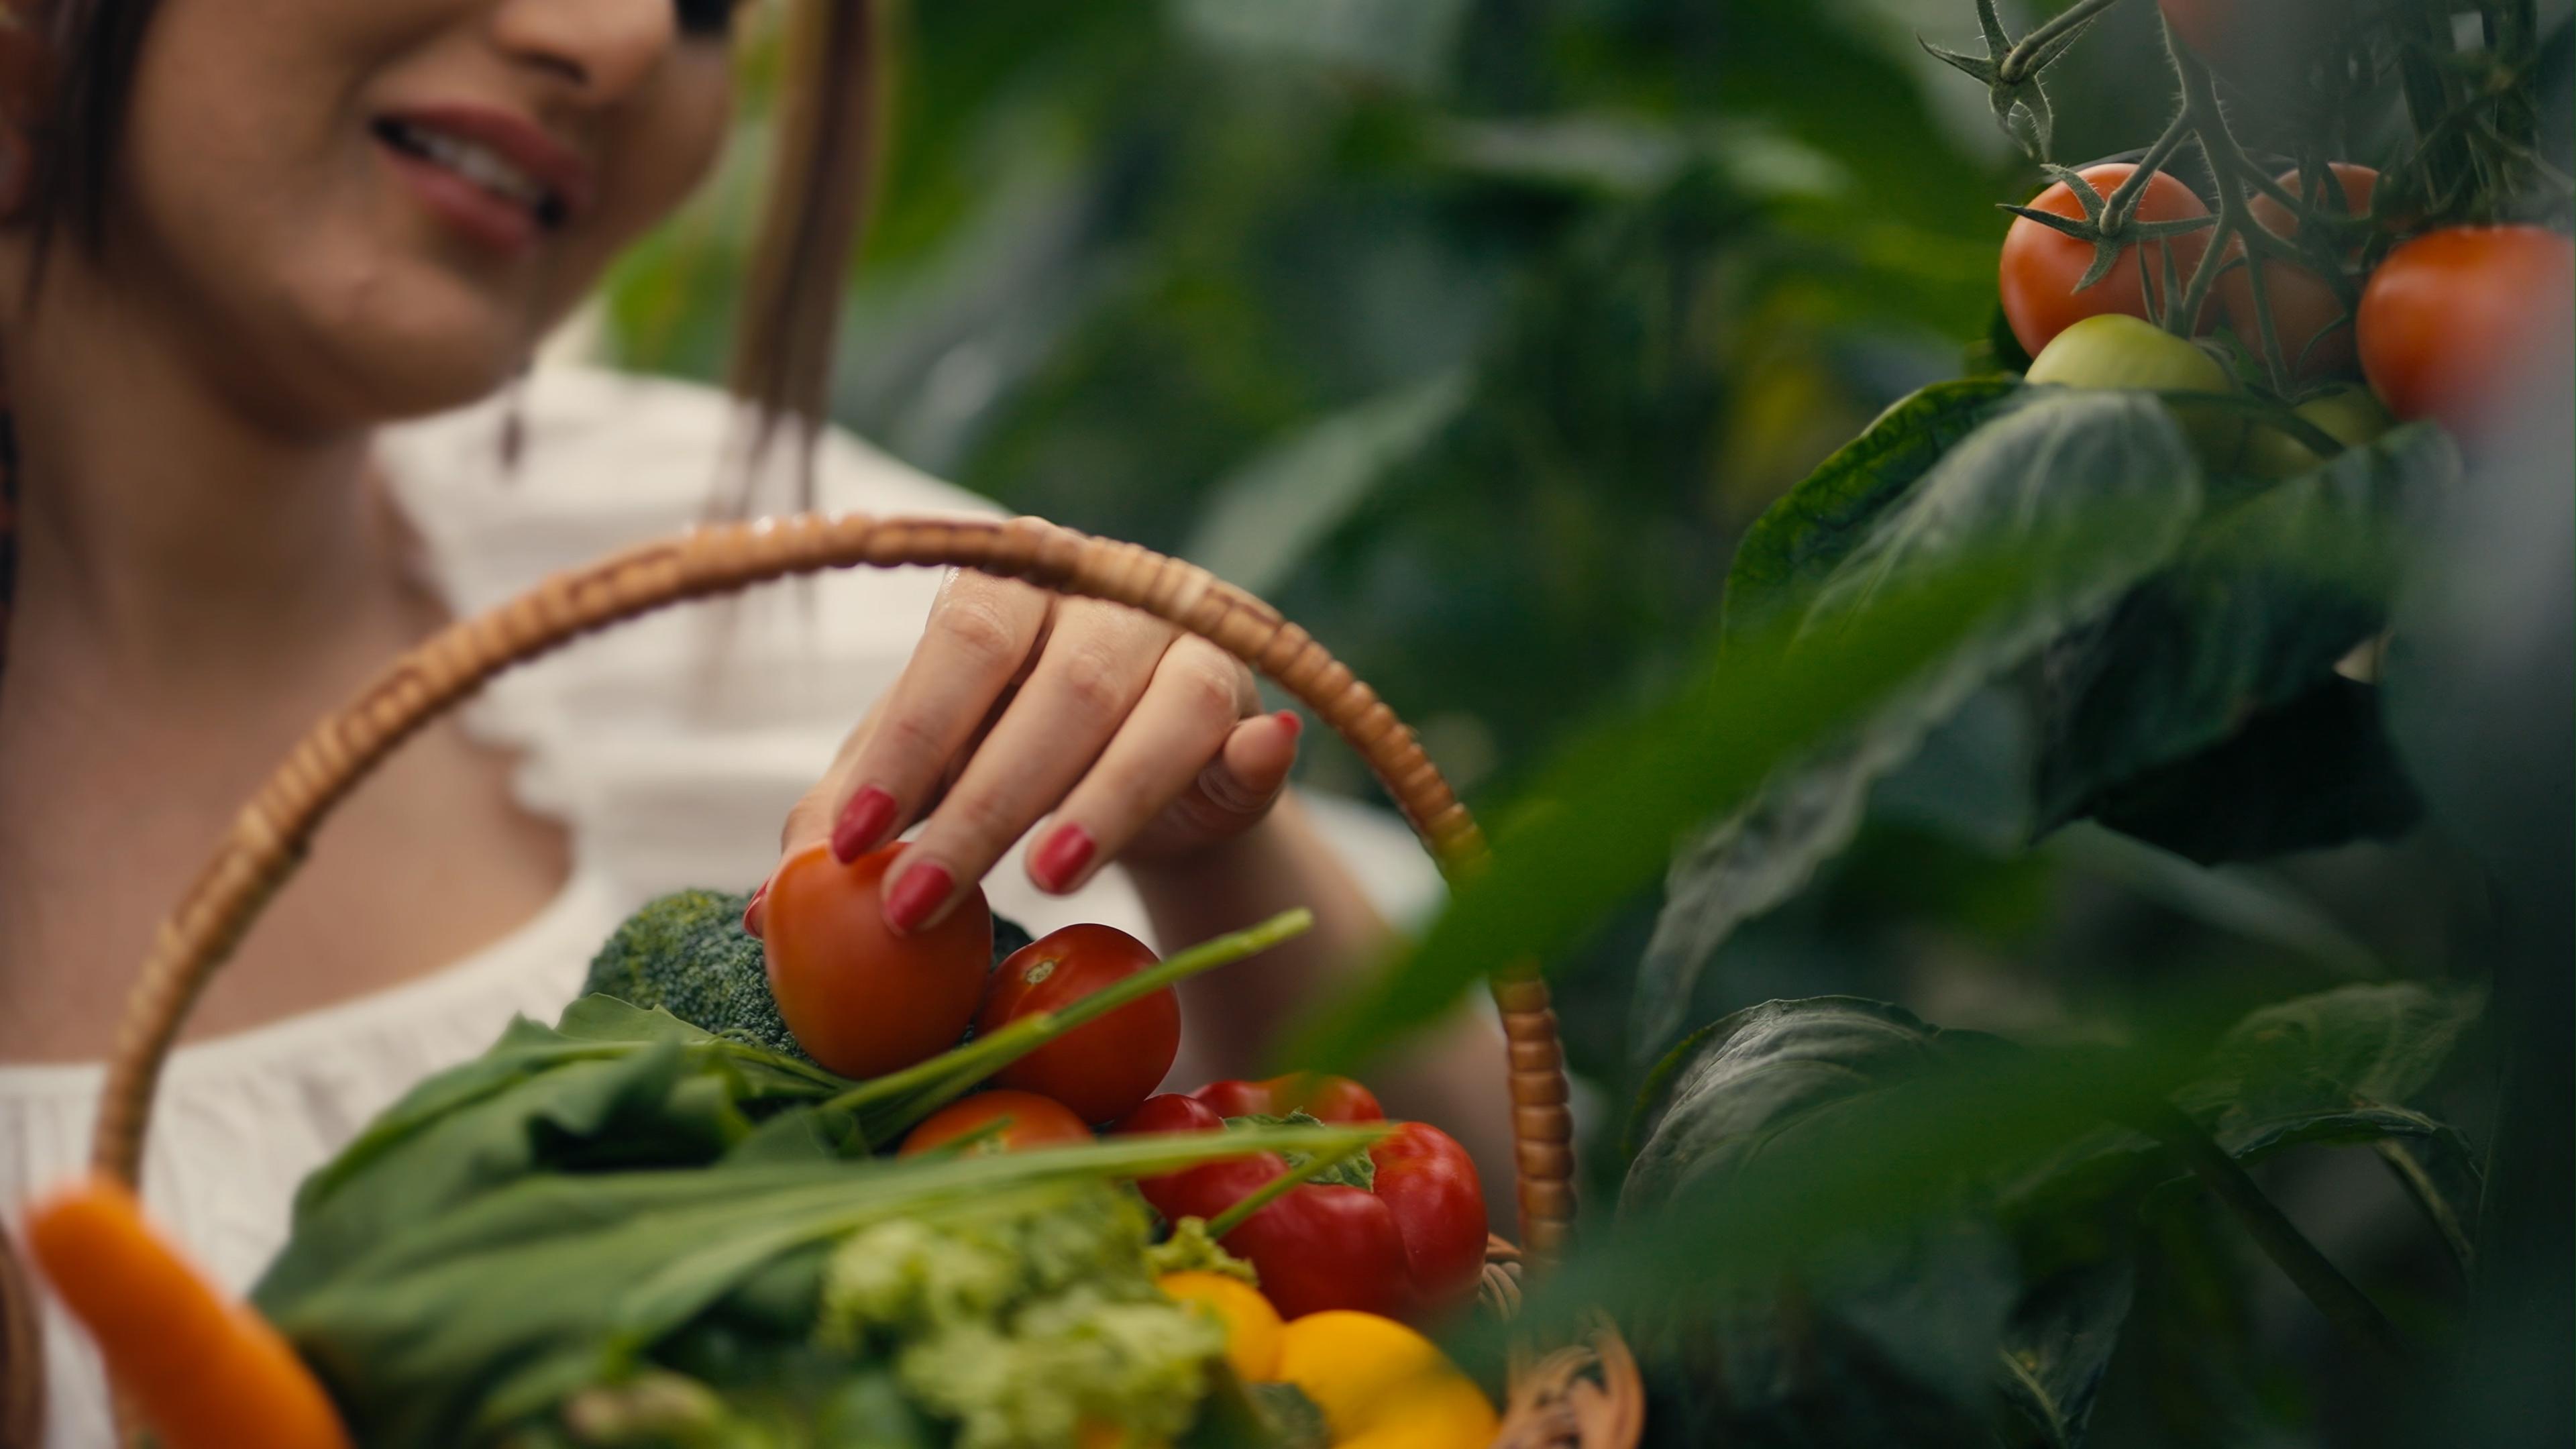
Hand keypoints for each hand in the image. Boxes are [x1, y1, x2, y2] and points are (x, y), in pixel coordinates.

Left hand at [750, 569, 1304, 935]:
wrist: (1139, 780)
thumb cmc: (1003, 755)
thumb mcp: (921, 776)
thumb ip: (851, 820)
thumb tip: (764, 914)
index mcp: (1012, 584)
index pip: (961, 649)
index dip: (907, 745)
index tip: (852, 844)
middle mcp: (1107, 594)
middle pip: (1058, 688)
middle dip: (983, 807)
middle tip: (918, 908)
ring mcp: (1193, 641)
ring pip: (1160, 713)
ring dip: (1103, 800)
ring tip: (1044, 879)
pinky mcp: (1259, 705)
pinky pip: (1261, 731)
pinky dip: (1258, 748)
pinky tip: (1254, 755)